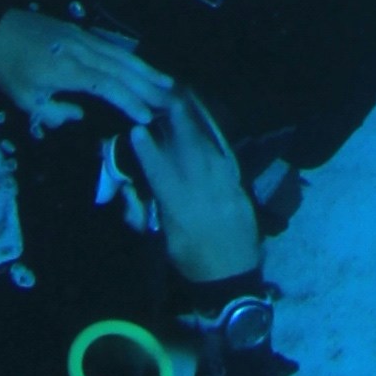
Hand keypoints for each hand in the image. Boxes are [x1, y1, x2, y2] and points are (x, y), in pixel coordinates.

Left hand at [0, 7, 175, 138]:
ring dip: (145, 70)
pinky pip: (112, 47)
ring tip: (167, 83)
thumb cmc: (6, 67)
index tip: (145, 116)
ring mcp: (83, 38)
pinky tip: (142, 66)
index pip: (107, 86)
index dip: (128, 101)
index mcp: (67, 68)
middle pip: (121, 69)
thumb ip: (53, 112)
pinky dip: (131, 58)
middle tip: (169, 102)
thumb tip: (78, 114)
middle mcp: (82, 51)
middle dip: (147, 86)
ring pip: (121, 55)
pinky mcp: (80, 32)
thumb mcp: (22, 98)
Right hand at [127, 89, 261, 288]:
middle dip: (180, 123)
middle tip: (168, 97)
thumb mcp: (166, 240)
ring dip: (198, 125)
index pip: (163, 177)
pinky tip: (210, 127)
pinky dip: (217, 142)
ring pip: (212, 152)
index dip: (150, 153)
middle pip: (191, 154)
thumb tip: (133, 185)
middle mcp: (206, 199)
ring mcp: (228, 193)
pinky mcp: (242, 192)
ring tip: (187, 102)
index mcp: (182, 214)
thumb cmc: (191, 262)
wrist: (231, 278)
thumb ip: (152, 210)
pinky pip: (228, 160)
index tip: (138, 130)